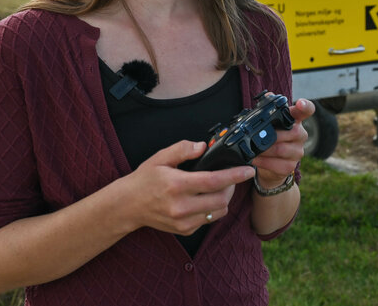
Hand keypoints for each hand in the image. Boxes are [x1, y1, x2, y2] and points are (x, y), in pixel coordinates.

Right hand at [126, 140, 254, 234]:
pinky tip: (204, 199)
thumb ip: (182, 149)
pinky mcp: (184, 230)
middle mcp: (181, 206)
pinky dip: (212, 209)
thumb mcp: (160, 157)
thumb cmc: (144, 180)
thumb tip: (203, 146)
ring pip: (218, 212)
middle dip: (231, 187)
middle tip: (230, 177)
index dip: (235, 175)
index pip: (214, 181)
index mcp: (177, 185)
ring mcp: (183, 221)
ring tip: (218, 188)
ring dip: (224, 199)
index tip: (248, 170)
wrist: (128, 206)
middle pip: (221, 199)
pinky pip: (208, 220)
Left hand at [252, 98, 314, 189]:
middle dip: (273, 135)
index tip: (301, 103)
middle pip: (293, 132)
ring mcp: (298, 151)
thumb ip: (268, 109)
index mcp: (295, 120)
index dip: (305, 106)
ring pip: (282, 149)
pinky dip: (263, 162)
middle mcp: (300, 135)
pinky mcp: (291, 166)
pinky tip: (255, 159)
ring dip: (264, 150)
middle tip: (258, 137)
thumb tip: (268, 96)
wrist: (270, 163)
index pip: (307, 110)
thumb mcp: (269, 123)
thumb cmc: (270, 137)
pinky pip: (277, 164)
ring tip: (253, 149)